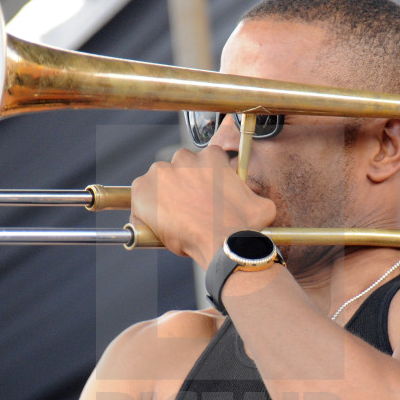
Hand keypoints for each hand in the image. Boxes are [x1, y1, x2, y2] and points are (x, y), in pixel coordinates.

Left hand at [130, 146, 275, 267]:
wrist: (223, 243)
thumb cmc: (243, 226)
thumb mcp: (259, 205)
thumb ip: (251, 195)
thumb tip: (255, 202)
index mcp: (211, 157)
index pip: (201, 162)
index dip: (201, 182)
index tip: (202, 196)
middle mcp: (185, 159)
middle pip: (178, 169)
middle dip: (181, 187)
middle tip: (189, 210)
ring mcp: (161, 172)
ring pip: (158, 182)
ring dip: (164, 198)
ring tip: (174, 221)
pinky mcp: (143, 189)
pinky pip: (139, 199)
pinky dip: (145, 212)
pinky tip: (159, 228)